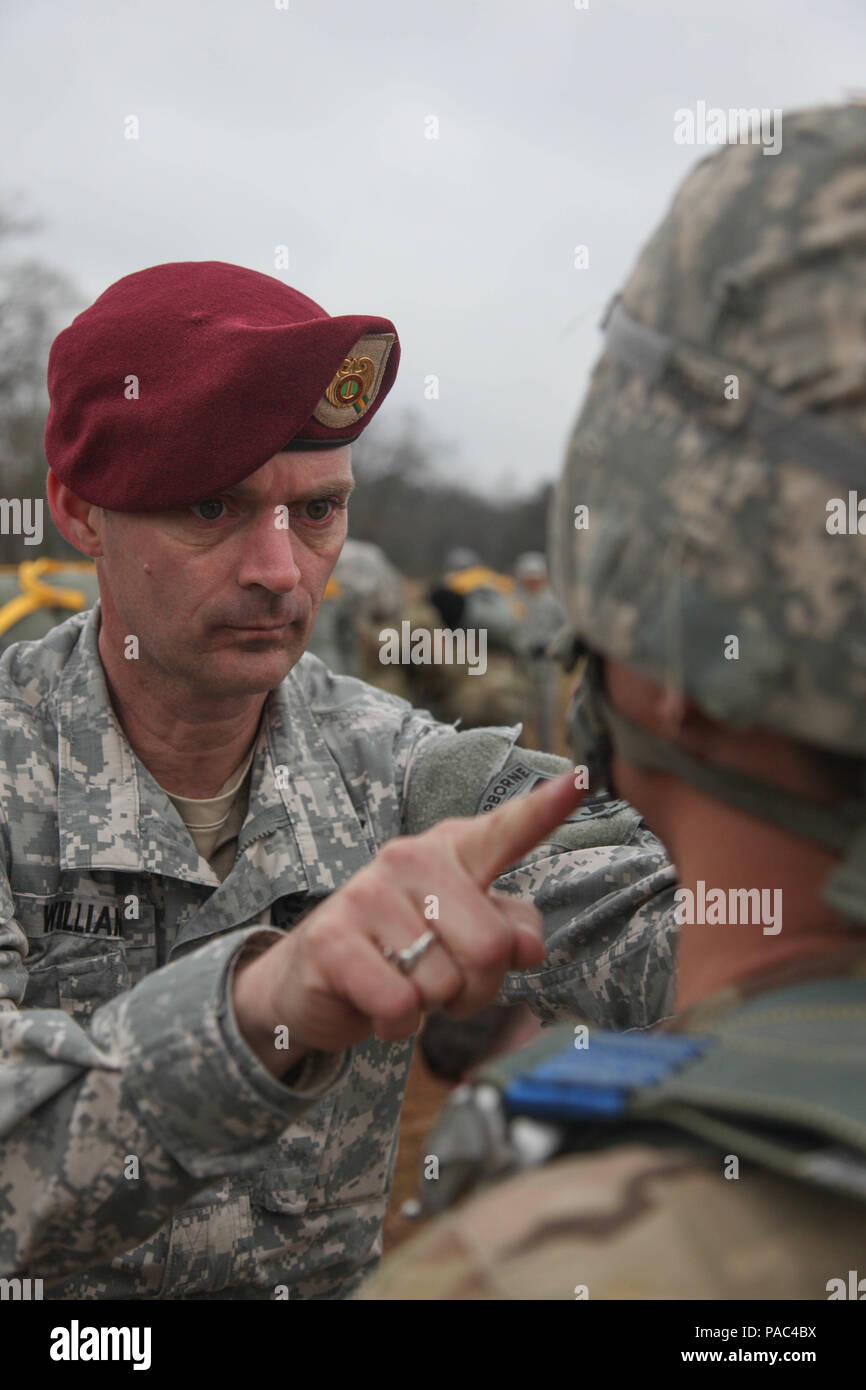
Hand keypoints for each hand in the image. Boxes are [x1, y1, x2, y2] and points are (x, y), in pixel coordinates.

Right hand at [232, 771, 582, 1073]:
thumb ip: (508, 931)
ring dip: (431, 1007)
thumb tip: (531, 948)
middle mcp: (409, 859)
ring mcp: (367, 895)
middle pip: (491, 945)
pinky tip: (376, 1006)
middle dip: (475, 988)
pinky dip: (396, 1024)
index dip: (546, 809)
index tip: (583, 780)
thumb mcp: (461, 937)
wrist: (311, 979)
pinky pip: (400, 1005)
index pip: (507, 830)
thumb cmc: (402, 951)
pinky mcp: (334, 939)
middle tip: (441, 984)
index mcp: (452, 852)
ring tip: (402, 985)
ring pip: (445, 982)